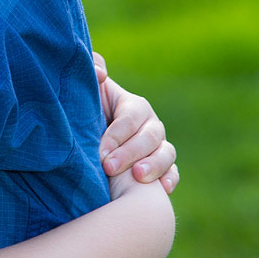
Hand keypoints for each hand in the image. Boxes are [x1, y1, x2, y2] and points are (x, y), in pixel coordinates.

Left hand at [96, 69, 179, 194]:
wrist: (90, 135)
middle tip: (109, 167)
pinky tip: (162, 189)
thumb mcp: (86, 87)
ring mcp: (159, 146)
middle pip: (149, 137)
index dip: (116, 135)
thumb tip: (100, 73)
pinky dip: (170, 180)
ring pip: (166, 154)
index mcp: (134, 106)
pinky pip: (173, 172)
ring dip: (154, 166)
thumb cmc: (86, 110)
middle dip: (130, 153)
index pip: (130, 118)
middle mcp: (151, 125)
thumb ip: (91, 68)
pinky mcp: (162, 167)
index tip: (100, 152)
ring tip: (137, 177)